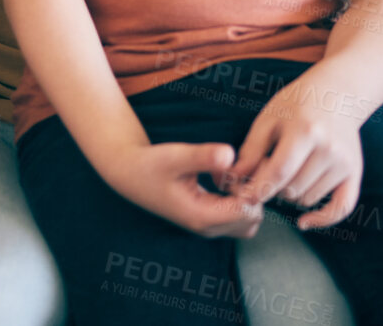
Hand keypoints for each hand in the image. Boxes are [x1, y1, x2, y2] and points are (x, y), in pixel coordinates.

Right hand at [104, 142, 262, 238]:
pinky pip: (237, 216)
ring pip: (247, 221)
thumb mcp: (175, 155)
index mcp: (202, 217)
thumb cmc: (151, 163)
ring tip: (228, 174)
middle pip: (253, 220)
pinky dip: (238, 198)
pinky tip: (221, 177)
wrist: (129, 173)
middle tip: (234, 169)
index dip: (250, 187)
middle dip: (251, 194)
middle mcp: (207, 228)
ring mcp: (207, 226)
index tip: (237, 167)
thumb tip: (230, 154)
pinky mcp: (207, 219)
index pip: (248, 211)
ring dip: (246, 197)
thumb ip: (203, 156)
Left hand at [230, 85, 362, 230]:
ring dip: (291, 195)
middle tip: (265, 174)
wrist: (336, 95)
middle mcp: (329, 149)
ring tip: (286, 175)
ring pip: (308, 199)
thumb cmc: (295, 105)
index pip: (279, 171)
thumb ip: (251, 149)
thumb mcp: (268, 119)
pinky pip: (341, 208)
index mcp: (305, 131)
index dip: (258, 188)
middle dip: (273, 188)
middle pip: (292, 188)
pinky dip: (322, 220)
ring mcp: (344, 162)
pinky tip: (304, 223)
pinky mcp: (355, 172)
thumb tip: (234, 179)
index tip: (242, 198)